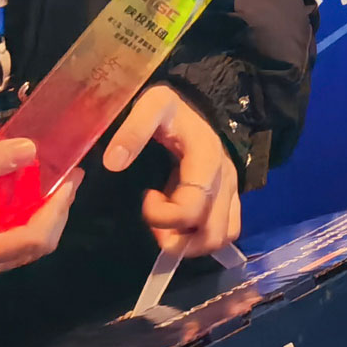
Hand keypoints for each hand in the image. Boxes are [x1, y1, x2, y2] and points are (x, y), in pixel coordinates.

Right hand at [0, 138, 81, 286]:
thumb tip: (29, 149)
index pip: (34, 240)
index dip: (57, 209)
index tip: (70, 179)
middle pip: (38, 245)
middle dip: (59, 210)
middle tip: (72, 176)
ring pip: (30, 245)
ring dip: (49, 214)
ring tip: (59, 182)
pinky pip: (17, 241)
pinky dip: (32, 218)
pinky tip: (35, 194)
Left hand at [106, 87, 242, 256]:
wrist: (192, 106)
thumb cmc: (171, 109)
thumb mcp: (151, 105)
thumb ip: (133, 129)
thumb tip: (113, 163)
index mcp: (207, 158)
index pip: (192, 208)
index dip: (162, 216)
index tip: (146, 196)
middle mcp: (226, 178)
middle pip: (210, 233)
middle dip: (177, 237)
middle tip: (155, 217)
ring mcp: (232, 189)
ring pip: (221, 237)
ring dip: (190, 240)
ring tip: (167, 221)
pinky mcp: (231, 197)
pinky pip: (227, 231)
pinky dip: (202, 236)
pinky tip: (180, 221)